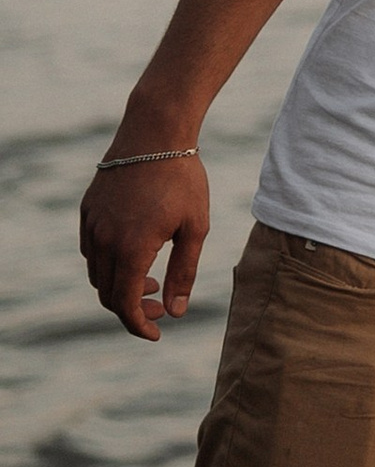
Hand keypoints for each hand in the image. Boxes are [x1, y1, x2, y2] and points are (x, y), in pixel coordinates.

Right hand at [79, 147, 211, 339]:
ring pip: (97, 273)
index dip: (139, 325)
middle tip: (161, 304)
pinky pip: (90, 249)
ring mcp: (92, 223)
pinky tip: (134, 253)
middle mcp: (104, 239)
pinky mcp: (87, 209)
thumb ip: (184, 273)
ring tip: (152, 278)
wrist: (156, 133)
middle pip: (109, 293)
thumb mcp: (195, 228)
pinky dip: (108, 263)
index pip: (126, 304)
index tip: (156, 334)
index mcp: (132, 248)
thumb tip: (175, 312)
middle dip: (133, 308)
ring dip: (120, 285)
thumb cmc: (183, 179)